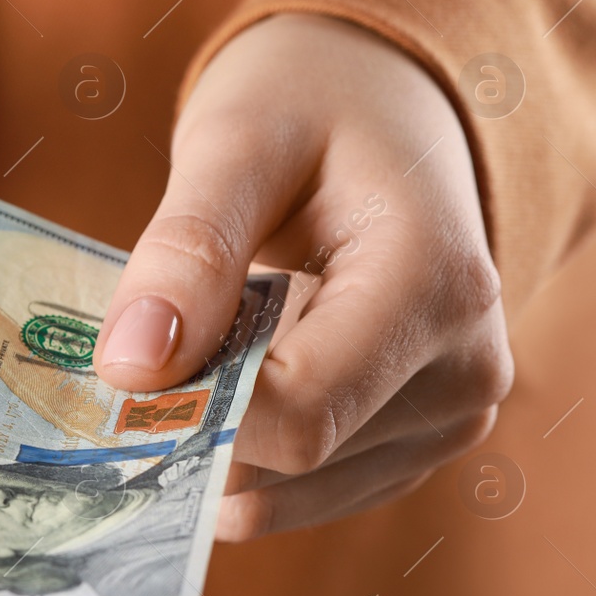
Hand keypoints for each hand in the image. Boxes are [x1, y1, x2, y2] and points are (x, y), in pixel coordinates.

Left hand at [93, 14, 513, 541]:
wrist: (383, 102)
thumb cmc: (310, 104)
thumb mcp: (237, 142)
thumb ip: (187, 249)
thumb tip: (129, 370)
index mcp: (438, 286)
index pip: (299, 416)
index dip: (194, 406)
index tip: (127, 358)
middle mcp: (468, 371)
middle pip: (291, 460)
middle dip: (197, 418)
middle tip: (149, 342)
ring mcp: (452, 419)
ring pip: (288, 491)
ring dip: (217, 436)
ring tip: (209, 338)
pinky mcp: (417, 444)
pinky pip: (304, 493)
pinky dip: (244, 452)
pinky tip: (233, 373)